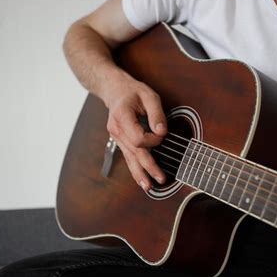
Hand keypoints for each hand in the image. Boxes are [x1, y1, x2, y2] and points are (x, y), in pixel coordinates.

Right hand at [103, 70, 166, 190]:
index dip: (152, 139)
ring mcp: (117, 137)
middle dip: (149, 166)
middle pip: (134, 153)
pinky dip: (136, 169)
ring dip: (140, 174)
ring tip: (149, 186)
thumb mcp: (149, 96)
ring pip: (129, 159)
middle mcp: (117, 130)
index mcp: (122, 117)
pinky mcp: (121, 142)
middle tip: (161, 177)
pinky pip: (128, 158)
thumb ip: (156, 113)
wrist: (114, 90)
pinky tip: (142, 180)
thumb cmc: (133, 92)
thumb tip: (161, 131)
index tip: (161, 132)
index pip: (138, 138)